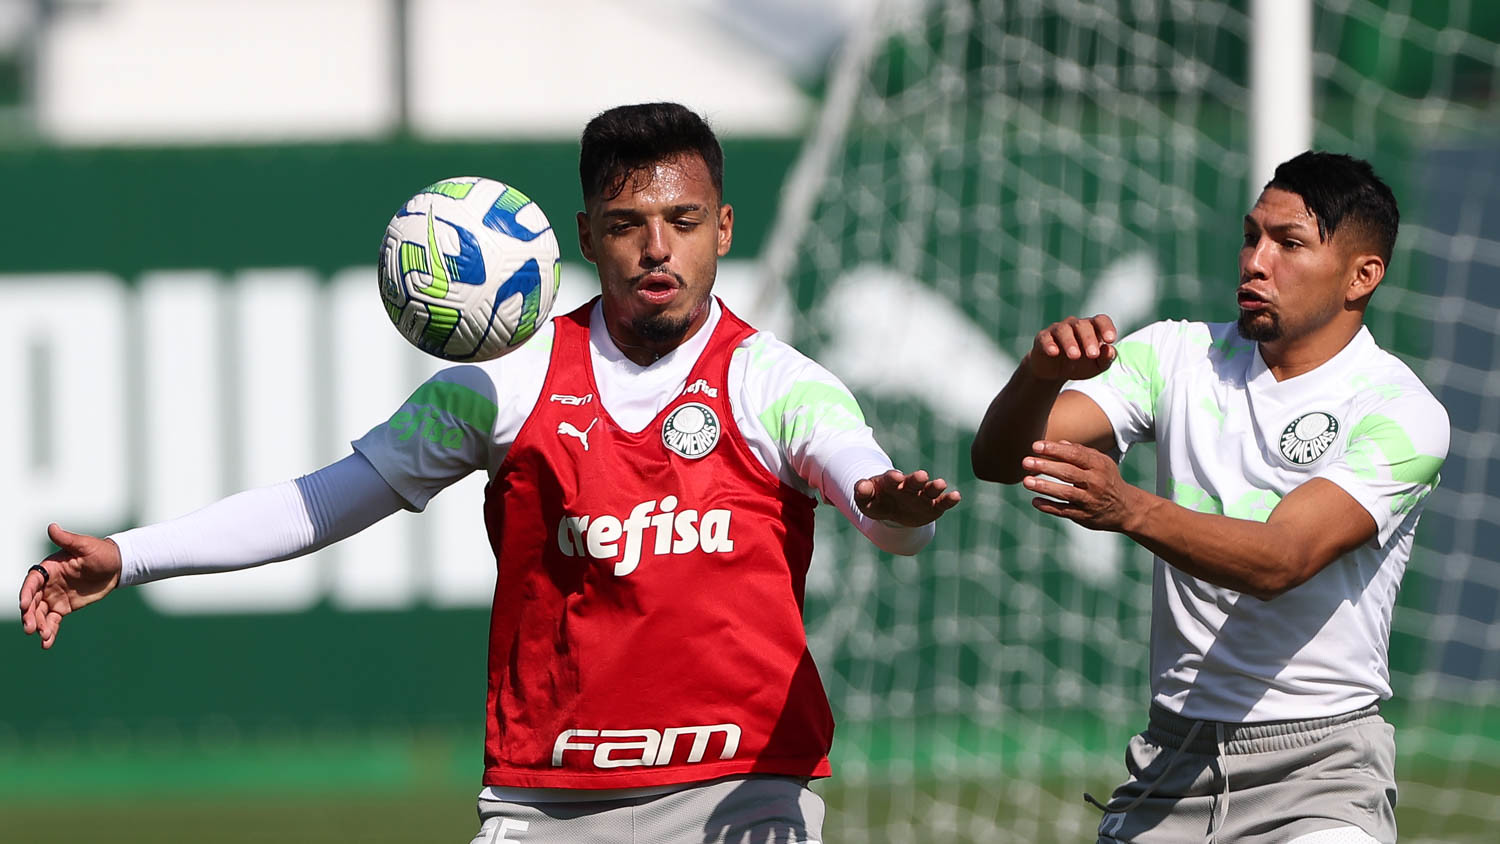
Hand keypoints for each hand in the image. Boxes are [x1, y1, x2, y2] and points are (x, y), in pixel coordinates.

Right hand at [18, 524, 122, 649]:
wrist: (116, 566)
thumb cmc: (100, 552)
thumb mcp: (84, 545)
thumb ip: (66, 540)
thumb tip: (51, 527)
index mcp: (49, 568)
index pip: (33, 581)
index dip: (27, 593)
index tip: (25, 605)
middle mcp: (48, 583)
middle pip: (33, 601)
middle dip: (30, 615)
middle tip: (31, 628)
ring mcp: (54, 597)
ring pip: (41, 613)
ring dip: (39, 625)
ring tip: (43, 636)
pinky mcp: (64, 608)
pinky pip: (53, 621)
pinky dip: (50, 631)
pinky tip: (46, 643)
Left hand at [854, 469, 960, 526]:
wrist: (892, 512)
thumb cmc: (878, 502)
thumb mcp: (866, 501)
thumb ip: (862, 493)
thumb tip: (861, 486)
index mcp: (891, 482)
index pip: (892, 478)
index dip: (893, 478)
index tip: (895, 477)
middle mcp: (909, 486)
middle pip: (913, 481)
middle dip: (917, 479)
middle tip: (921, 476)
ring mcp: (922, 496)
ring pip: (929, 490)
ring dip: (935, 487)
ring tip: (940, 483)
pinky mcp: (933, 506)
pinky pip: (942, 503)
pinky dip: (949, 499)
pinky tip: (956, 496)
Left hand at [1021, 440, 1140, 531]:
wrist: (1125, 508)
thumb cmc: (1106, 479)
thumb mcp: (1100, 463)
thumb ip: (1080, 452)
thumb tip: (1058, 443)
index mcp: (1098, 465)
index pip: (1075, 455)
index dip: (1054, 450)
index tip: (1035, 446)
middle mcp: (1095, 482)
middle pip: (1068, 473)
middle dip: (1046, 466)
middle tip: (1026, 462)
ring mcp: (1090, 500)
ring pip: (1065, 493)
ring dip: (1044, 487)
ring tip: (1026, 481)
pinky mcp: (1084, 516)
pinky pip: (1064, 511)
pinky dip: (1049, 506)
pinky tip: (1035, 501)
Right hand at [1026, 315, 1117, 380]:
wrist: (1054, 373)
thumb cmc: (1080, 364)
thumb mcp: (1096, 366)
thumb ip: (1106, 358)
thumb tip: (1110, 350)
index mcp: (1092, 329)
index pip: (1101, 320)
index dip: (1106, 328)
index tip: (1110, 340)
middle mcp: (1075, 325)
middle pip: (1083, 325)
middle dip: (1089, 339)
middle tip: (1092, 355)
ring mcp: (1058, 330)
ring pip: (1064, 330)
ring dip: (1070, 342)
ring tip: (1075, 356)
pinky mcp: (1043, 338)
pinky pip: (1045, 338)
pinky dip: (1050, 344)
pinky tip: (1054, 352)